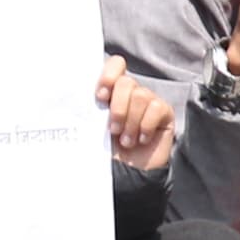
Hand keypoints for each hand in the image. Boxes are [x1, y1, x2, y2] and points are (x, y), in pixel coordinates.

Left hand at [98, 55, 176, 172]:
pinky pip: (156, 108)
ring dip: (131, 121)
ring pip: (142, 95)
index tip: (100, 96)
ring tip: (126, 140)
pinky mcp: (164, 112)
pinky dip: (145, 126)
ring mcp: (149, 102)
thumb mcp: (93, 130)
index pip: (116, 65)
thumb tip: (75, 97)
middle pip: (126, 82)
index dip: (109, 75)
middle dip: (118, 108)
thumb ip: (90, 111)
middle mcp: (131, 93)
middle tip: (113, 130)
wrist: (129, 175)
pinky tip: (141, 139)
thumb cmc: (107, 152)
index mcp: (111, 92)